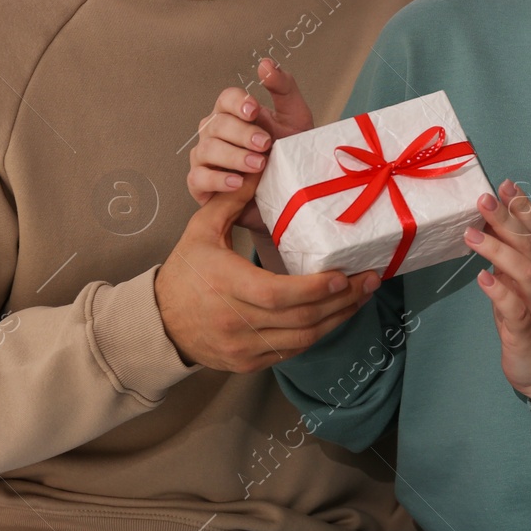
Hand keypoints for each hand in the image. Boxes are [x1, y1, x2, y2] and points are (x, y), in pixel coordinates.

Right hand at [155, 181, 379, 372]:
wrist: (160, 323)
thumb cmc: (184, 272)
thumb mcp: (201, 229)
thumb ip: (232, 199)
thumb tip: (261, 166)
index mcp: (226, 286)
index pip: (279, 295)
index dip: (316, 289)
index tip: (344, 275)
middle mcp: (236, 323)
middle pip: (300, 319)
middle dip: (342, 301)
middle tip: (370, 279)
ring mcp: (244, 349)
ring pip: (302, 339)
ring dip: (338, 319)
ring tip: (363, 296)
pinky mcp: (249, 364)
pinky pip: (292, 351)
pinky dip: (318, 333)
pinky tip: (336, 315)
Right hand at [187, 57, 315, 234]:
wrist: (289, 195)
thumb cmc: (288, 154)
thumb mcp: (295, 118)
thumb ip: (283, 88)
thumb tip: (265, 64)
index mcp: (232, 113)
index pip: (226, 99)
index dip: (238, 103)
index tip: (254, 110)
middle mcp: (214, 132)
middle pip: (217, 124)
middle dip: (242, 134)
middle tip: (266, 145)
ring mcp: (204, 158)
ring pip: (206, 150)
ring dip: (233, 157)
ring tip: (258, 165)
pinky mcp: (200, 185)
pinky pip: (198, 178)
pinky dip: (217, 180)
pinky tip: (236, 182)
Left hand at [467, 178, 530, 402]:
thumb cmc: (529, 319)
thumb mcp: (518, 283)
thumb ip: (507, 256)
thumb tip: (486, 225)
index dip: (523, 207)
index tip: (505, 184)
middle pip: (530, 245)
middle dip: (507, 220)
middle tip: (483, 199)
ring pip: (525, 273)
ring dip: (498, 251)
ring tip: (472, 235)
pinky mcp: (526, 331)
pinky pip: (515, 309)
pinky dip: (499, 292)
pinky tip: (483, 279)